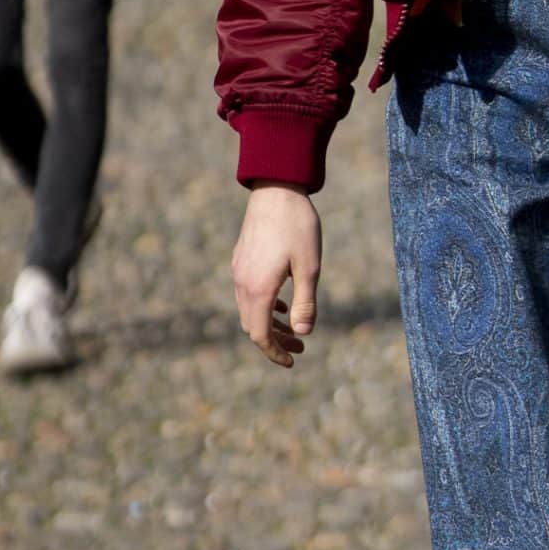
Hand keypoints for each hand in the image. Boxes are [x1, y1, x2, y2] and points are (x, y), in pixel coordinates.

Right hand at [232, 186, 321, 368]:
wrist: (276, 187)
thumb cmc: (298, 225)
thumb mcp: (310, 266)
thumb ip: (306, 302)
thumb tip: (304, 333)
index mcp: (259, 289)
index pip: (260, 335)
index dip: (275, 353)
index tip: (292, 362)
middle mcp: (243, 283)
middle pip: (252, 326)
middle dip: (274, 342)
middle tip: (300, 347)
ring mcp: (239, 270)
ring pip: (249, 310)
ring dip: (270, 324)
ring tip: (295, 327)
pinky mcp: (241, 259)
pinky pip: (247, 294)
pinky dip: (264, 306)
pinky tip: (283, 303)